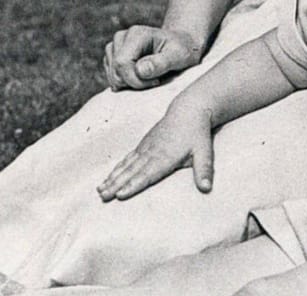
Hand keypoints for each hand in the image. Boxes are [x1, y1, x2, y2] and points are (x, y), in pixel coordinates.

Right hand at [98, 100, 214, 200]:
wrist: (189, 110)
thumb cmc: (198, 133)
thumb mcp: (205, 151)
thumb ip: (204, 170)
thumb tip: (207, 189)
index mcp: (166, 157)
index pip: (148, 174)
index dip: (134, 185)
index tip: (120, 194)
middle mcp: (152, 153)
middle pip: (132, 172)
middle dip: (116, 185)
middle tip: (103, 197)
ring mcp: (145, 148)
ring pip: (126, 165)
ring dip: (112, 178)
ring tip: (99, 190)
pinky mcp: (143, 144)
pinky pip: (127, 159)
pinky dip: (117, 169)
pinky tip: (108, 177)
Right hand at [104, 25, 201, 90]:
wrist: (181, 46)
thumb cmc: (182, 50)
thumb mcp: (179, 56)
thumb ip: (160, 63)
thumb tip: (140, 70)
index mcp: (137, 34)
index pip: (122, 63)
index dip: (136, 79)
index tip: (156, 81)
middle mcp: (122, 36)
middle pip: (115, 71)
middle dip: (133, 82)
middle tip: (154, 80)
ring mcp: (115, 46)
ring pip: (112, 75)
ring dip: (130, 83)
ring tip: (149, 77)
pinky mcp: (113, 56)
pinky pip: (112, 77)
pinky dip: (125, 82)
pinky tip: (141, 77)